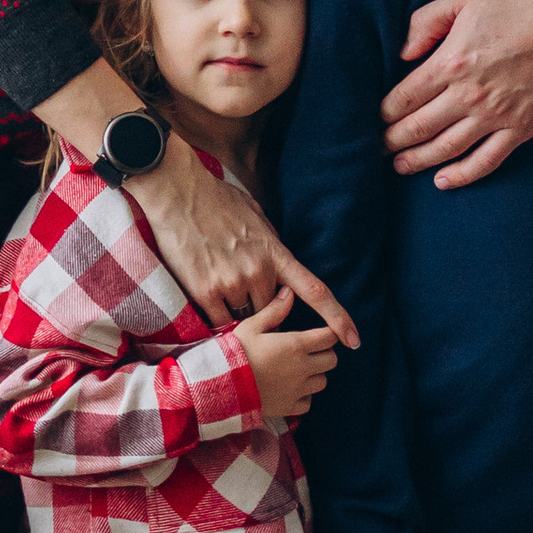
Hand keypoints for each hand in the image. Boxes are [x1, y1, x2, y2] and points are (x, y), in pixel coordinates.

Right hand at [127, 150, 356, 348]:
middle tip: (244, 289)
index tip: (354, 339)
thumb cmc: (215, 198)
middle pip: (273, 311)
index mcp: (275, 253)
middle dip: (265, 310)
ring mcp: (232, 282)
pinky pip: (220, 320)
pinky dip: (218, 316)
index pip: (315, 291)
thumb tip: (279, 260)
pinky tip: (209, 297)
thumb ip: (270, 242)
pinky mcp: (205, 291)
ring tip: (220, 284)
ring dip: (238, 310)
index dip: (338, 318)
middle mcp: (258, 272)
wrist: (178, 193)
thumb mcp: (255, 214)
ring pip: (246, 318)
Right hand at [233, 284, 340, 421]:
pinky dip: (304, 396)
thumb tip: (289, 291)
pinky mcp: (289, 407)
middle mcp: (302, 368)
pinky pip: (308, 402)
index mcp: (295, 345)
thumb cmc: (235, 351)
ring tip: (300, 368)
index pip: (329, 337)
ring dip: (315, 374)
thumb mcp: (252, 325)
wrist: (221, 385)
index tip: (323, 332)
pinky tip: (291, 388)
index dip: (329, 332)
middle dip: (325, 353)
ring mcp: (297, 390)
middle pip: (331, 360)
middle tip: (311, 349)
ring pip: (322, 382)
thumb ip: (274, 309)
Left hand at [382, 0, 532, 186]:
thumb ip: (425, 22)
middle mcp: (469, 95)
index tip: (373, 120)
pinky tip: (443, 181)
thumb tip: (402, 54)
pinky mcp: (522, 128)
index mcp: (451, 62)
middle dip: (393, 141)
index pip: (405, 98)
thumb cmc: (517, 4)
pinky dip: (463, 175)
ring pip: (447, 149)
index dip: (384, 113)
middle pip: (419, 127)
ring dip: (418, 161)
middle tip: (377, 149)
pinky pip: (487, 160)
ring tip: (400, 167)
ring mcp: (496, 116)